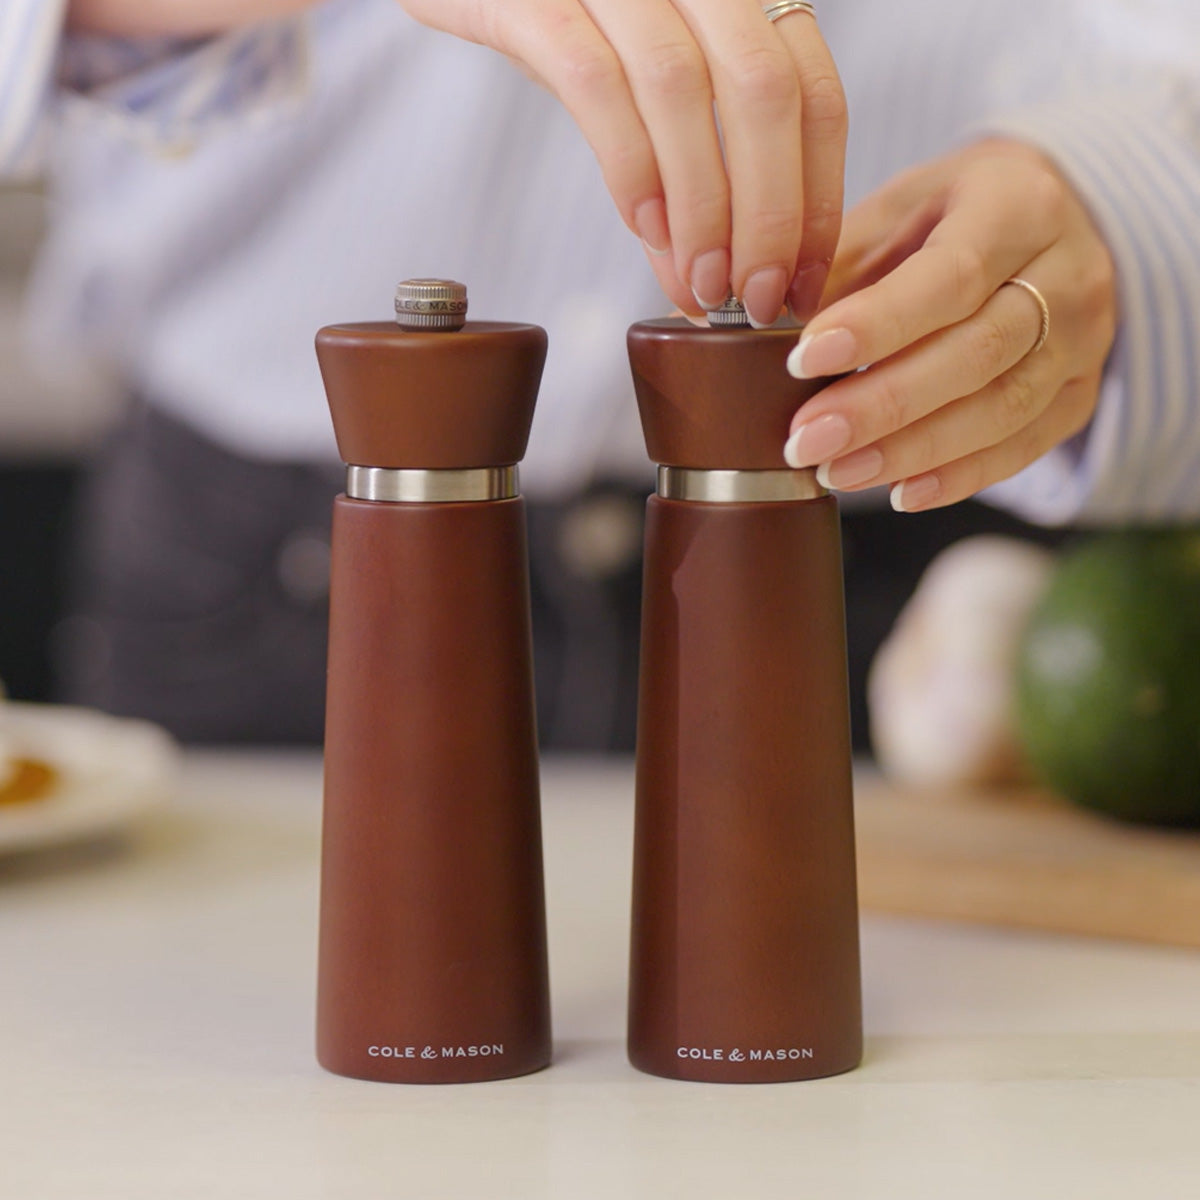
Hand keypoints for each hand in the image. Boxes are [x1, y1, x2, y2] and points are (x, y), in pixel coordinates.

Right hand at [398, 0, 846, 325]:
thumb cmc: (558, 25)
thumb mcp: (639, 88)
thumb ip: (679, 177)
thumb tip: (704, 287)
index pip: (812, 93)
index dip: (817, 198)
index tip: (800, 284)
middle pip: (764, 93)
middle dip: (769, 215)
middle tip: (753, 299)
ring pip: (683, 91)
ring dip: (701, 207)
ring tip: (698, 285)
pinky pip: (593, 83)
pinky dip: (628, 165)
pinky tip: (643, 228)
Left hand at [782, 139, 1117, 509]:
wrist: (1050, 222)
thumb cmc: (951, 216)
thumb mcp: (896, 209)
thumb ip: (838, 261)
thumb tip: (761, 321)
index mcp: (1018, 204)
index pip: (949, 276)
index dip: (876, 326)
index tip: (802, 361)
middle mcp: (1069, 272)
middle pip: (977, 352)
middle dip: (882, 406)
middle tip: (806, 441)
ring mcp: (1086, 340)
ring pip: (1001, 409)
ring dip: (910, 451)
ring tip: (836, 471)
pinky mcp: (1081, 394)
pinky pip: (1024, 446)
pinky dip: (959, 476)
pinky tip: (900, 493)